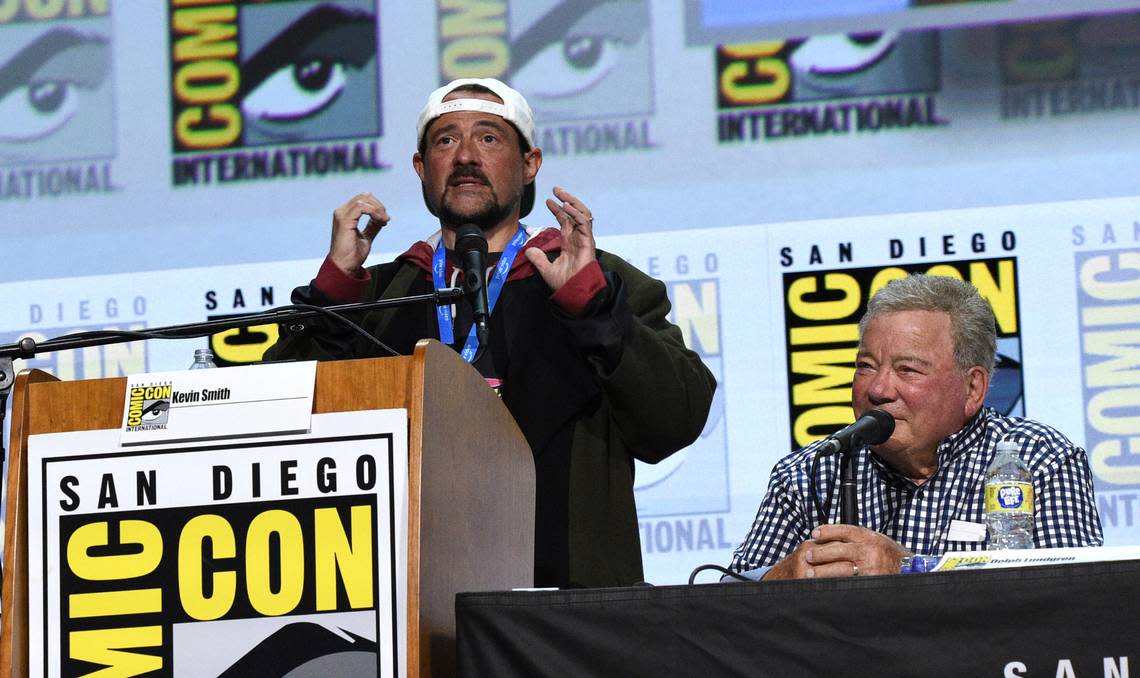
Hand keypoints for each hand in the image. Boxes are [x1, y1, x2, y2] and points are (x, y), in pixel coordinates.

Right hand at [330, 193, 388, 275]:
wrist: (345, 267)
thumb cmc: (353, 255)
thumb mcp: (366, 237)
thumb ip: (373, 226)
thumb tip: (383, 217)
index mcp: (346, 214)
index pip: (363, 200)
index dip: (377, 206)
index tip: (385, 220)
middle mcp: (342, 212)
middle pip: (364, 196)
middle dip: (379, 206)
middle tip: (386, 219)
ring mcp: (341, 215)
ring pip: (364, 199)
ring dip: (378, 209)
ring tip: (384, 221)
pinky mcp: (344, 220)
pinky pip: (361, 207)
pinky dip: (374, 212)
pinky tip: (380, 221)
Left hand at [525, 186, 595, 290]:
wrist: (574, 292)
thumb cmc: (565, 284)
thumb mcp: (546, 269)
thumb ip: (538, 259)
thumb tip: (528, 250)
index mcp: (569, 242)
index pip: (564, 221)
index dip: (557, 210)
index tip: (548, 201)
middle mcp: (577, 238)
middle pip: (574, 213)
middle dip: (566, 200)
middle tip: (556, 189)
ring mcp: (584, 239)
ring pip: (581, 214)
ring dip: (572, 202)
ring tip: (561, 194)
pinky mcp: (588, 241)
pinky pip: (584, 223)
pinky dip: (576, 213)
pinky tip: (566, 207)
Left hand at [764, 524, 909, 579]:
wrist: (913, 572)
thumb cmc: (893, 556)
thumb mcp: (878, 540)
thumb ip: (859, 538)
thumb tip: (833, 538)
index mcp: (870, 537)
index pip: (844, 530)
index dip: (827, 531)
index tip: (815, 533)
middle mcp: (869, 551)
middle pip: (837, 550)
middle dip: (820, 553)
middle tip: (808, 555)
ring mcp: (870, 569)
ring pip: (840, 569)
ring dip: (823, 571)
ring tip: (811, 573)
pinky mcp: (870, 583)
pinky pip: (849, 584)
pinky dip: (836, 585)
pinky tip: (826, 586)